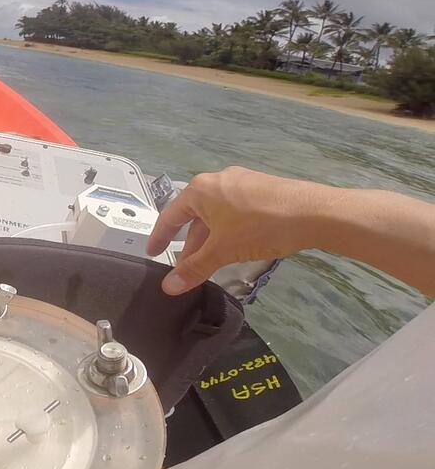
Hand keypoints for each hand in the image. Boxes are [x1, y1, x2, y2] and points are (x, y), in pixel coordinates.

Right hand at [146, 166, 338, 294]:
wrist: (315, 213)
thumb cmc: (260, 227)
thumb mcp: (222, 251)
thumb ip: (193, 268)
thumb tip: (168, 288)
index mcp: (200, 190)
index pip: (170, 216)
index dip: (159, 237)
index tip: (152, 253)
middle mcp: (218, 180)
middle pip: (195, 216)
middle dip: (190, 244)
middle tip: (186, 267)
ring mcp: (242, 182)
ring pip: (217, 215)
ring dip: (211, 239)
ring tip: (212, 261)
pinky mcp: (262, 189)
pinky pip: (235, 211)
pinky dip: (229, 230)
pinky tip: (237, 246)